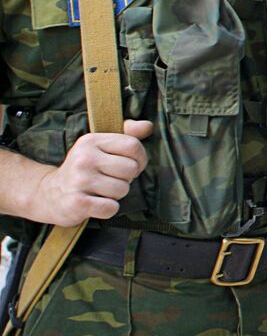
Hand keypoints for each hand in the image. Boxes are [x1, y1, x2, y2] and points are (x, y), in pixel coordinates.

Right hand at [29, 120, 153, 226]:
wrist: (48, 194)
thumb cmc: (84, 168)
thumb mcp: (100, 146)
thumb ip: (126, 134)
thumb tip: (148, 126)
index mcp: (91, 141)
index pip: (133, 145)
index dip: (140, 158)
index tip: (129, 165)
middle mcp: (84, 158)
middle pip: (131, 169)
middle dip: (126, 178)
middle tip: (109, 179)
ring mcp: (80, 181)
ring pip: (123, 189)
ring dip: (116, 194)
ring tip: (100, 191)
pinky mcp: (77, 203)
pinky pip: (111, 208)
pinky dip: (108, 209)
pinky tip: (96, 204)